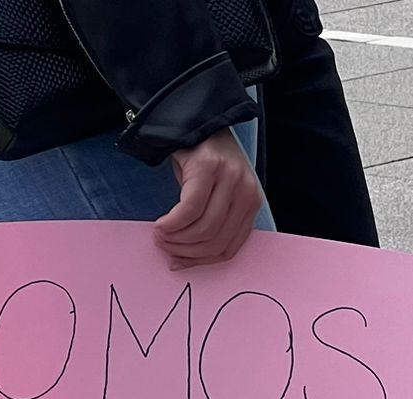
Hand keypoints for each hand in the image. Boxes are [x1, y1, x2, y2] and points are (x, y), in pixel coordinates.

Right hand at [155, 130, 263, 269]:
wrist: (196, 123)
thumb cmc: (203, 162)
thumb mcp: (216, 195)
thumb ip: (211, 222)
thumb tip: (187, 257)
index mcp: (251, 203)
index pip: (230, 247)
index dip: (201, 261)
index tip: (179, 262)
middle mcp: (246, 191)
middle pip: (215, 240)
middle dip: (185, 251)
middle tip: (164, 247)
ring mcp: (229, 178)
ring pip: (203, 229)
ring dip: (176, 239)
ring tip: (160, 235)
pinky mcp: (208, 168)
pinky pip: (189, 210)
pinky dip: (171, 224)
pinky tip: (160, 224)